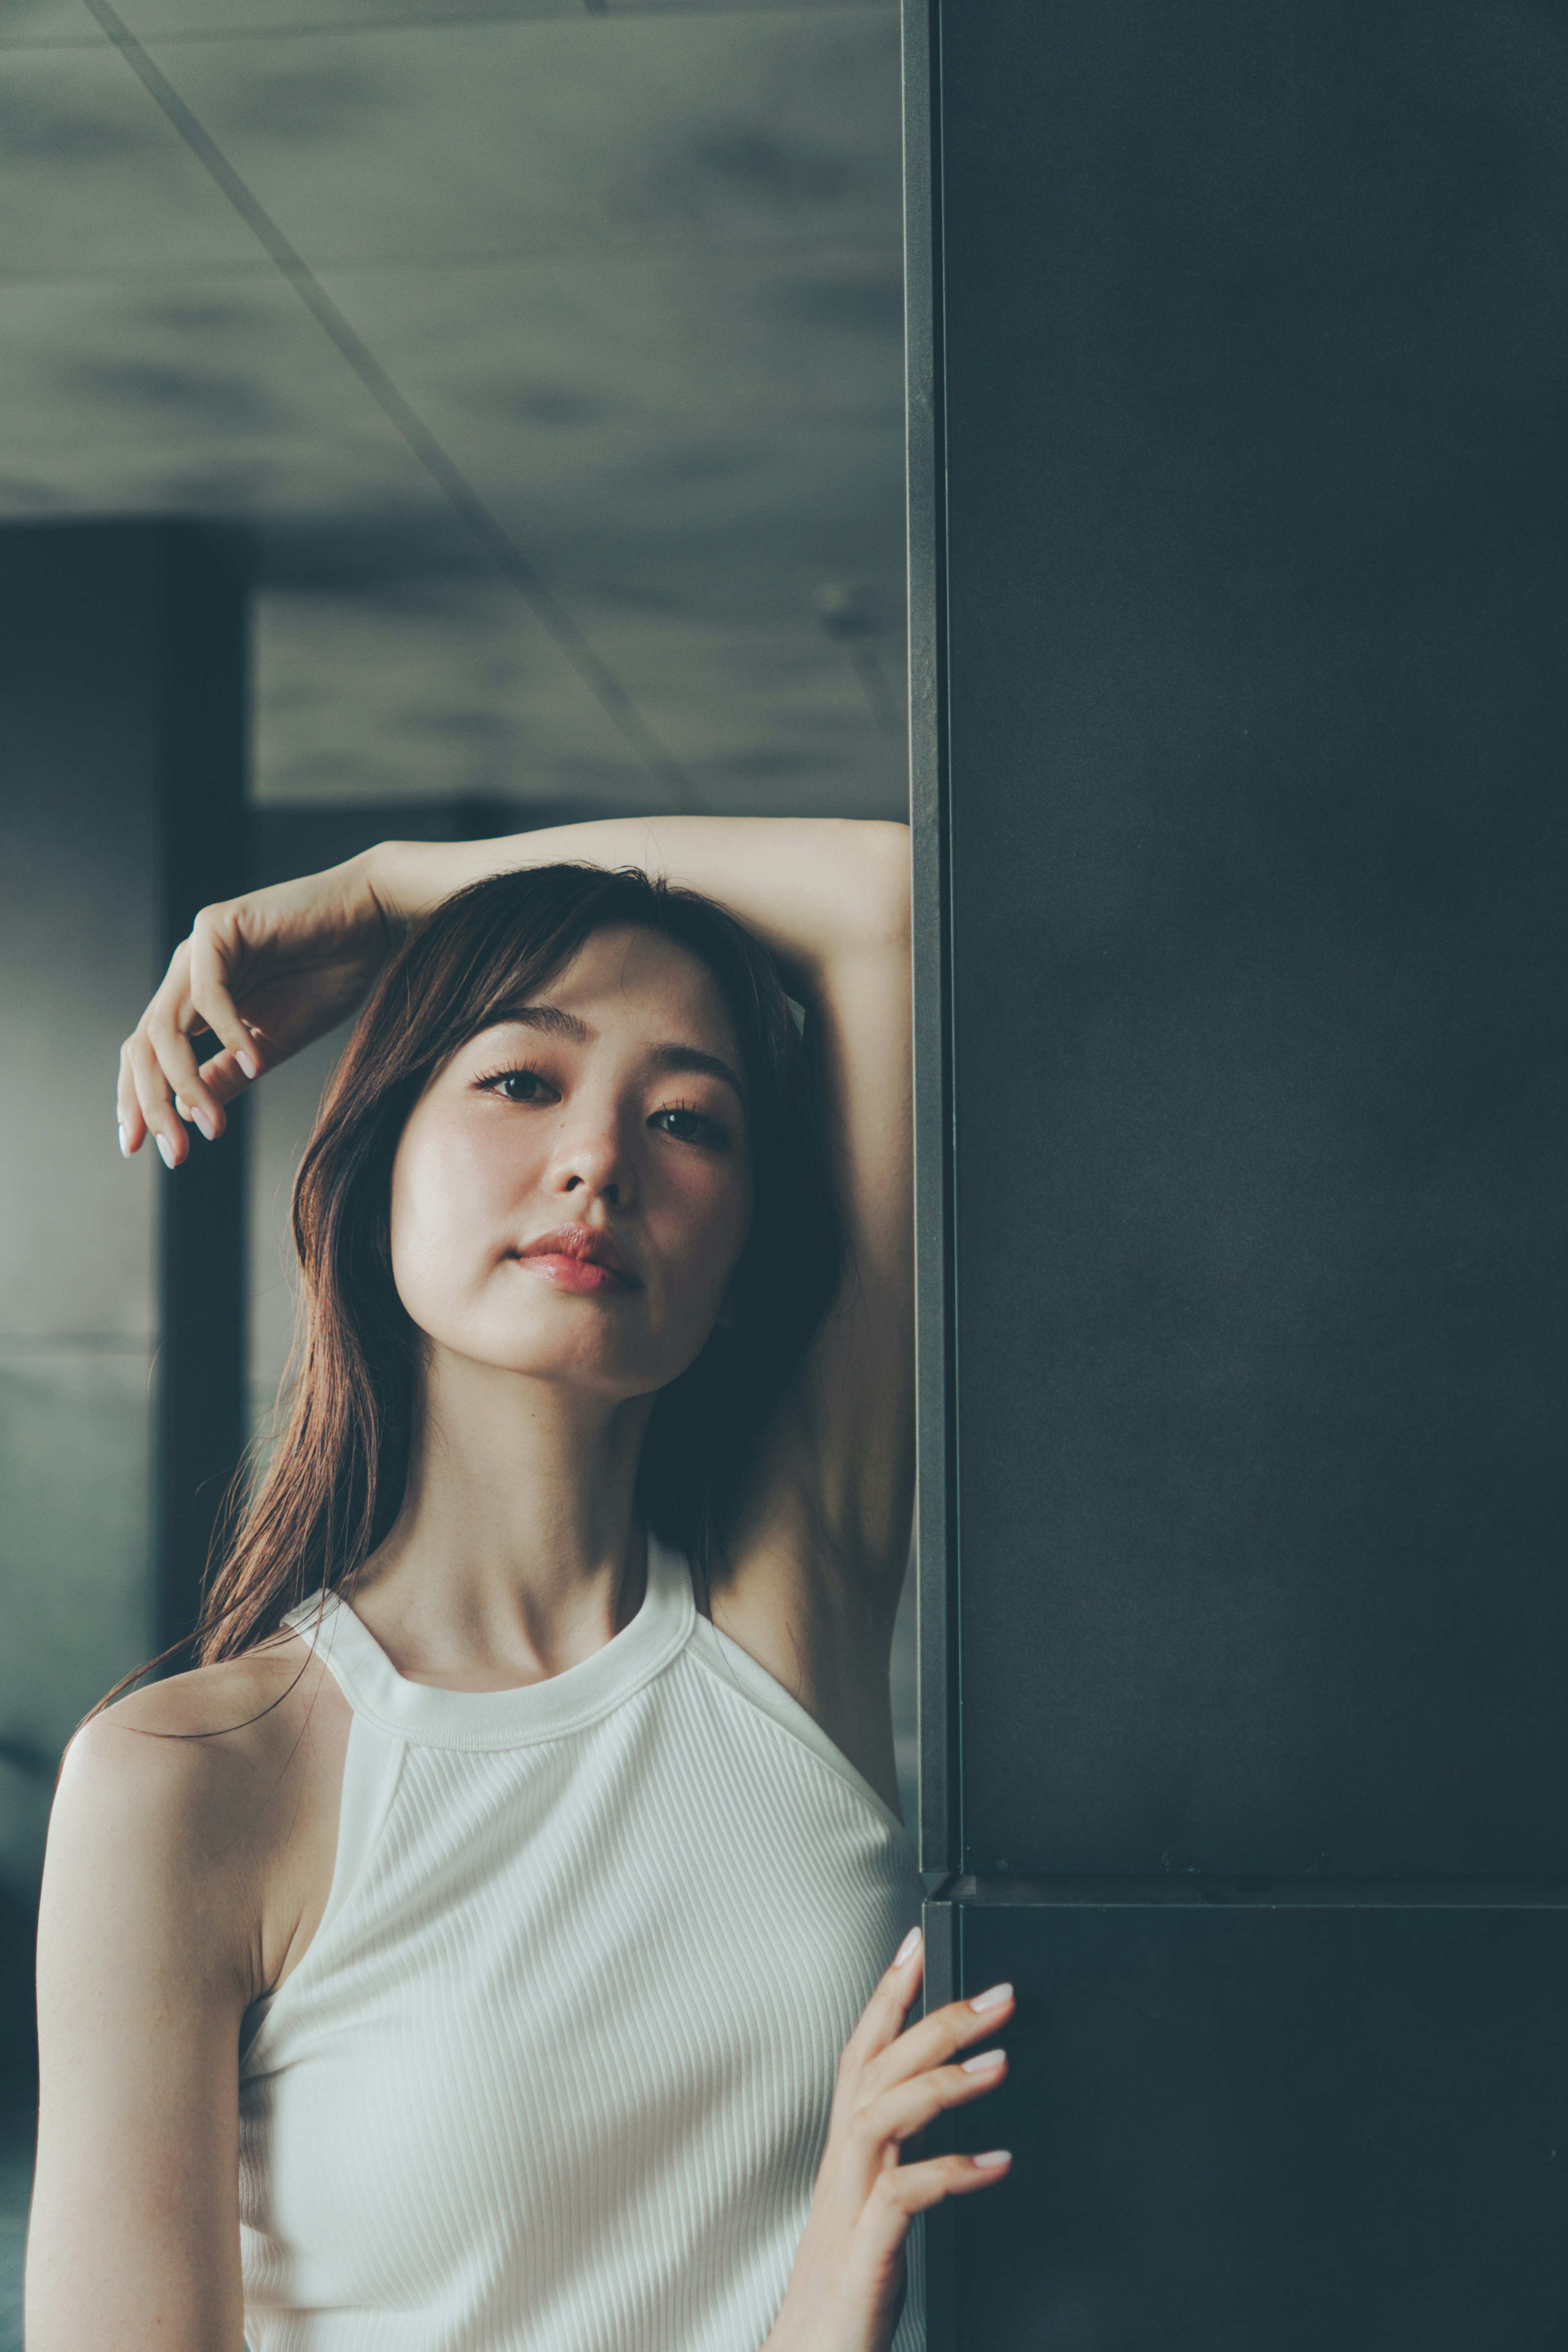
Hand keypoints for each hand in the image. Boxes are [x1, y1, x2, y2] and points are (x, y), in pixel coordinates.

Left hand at [116, 852, 393, 1167]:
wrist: (373, 923)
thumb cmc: (330, 977)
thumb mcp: (274, 1044)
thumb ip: (229, 1075)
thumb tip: (187, 1116)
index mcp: (193, 1001)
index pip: (146, 1055)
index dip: (140, 1102)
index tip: (144, 1151)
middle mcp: (186, 974)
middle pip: (143, 1047)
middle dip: (152, 1105)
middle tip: (175, 1156)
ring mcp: (197, 948)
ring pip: (165, 1027)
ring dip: (185, 1082)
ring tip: (213, 1126)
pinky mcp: (217, 926)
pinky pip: (209, 993)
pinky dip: (229, 1033)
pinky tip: (255, 1062)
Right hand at [765, 1927, 1013, 2351]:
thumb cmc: (846, 2301)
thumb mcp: (876, 2219)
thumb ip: (901, 2172)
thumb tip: (945, 2140)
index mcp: (847, 2160)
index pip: (862, 2055)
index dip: (886, 1996)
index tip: (916, 1945)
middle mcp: (843, 2174)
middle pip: (876, 2070)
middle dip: (933, 2020)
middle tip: (995, 1994)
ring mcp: (849, 2212)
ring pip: (881, 2116)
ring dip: (942, 2081)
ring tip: (1000, 2062)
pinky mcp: (863, 2257)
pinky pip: (902, 2197)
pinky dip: (950, 2172)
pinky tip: (997, 2166)